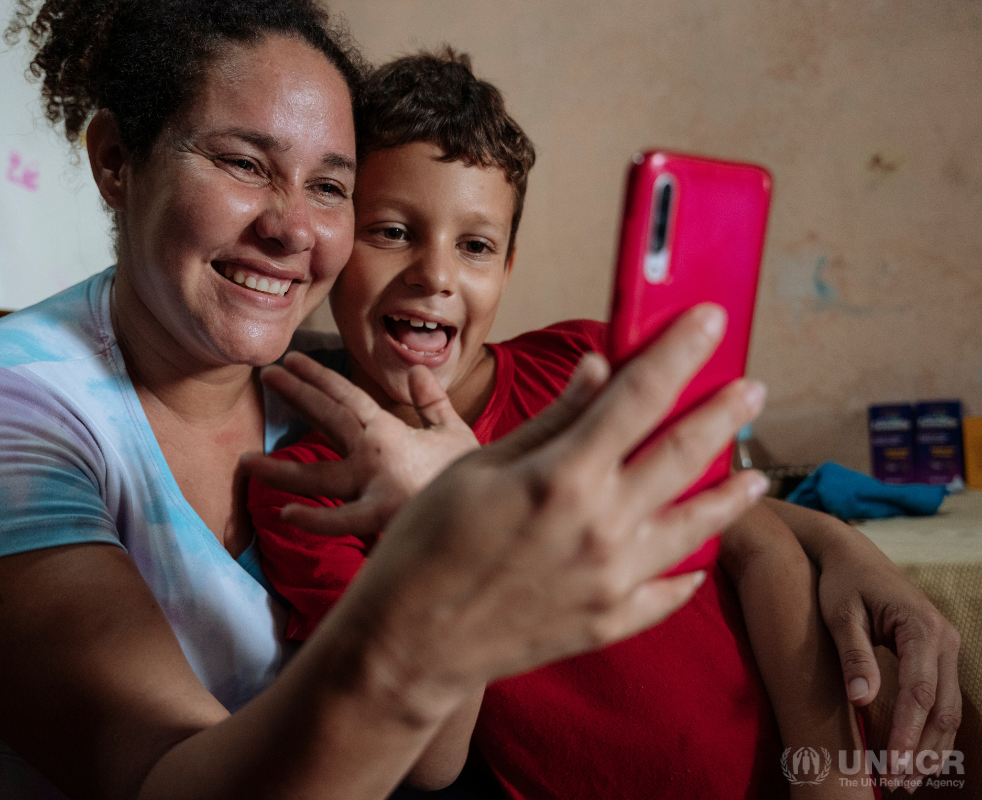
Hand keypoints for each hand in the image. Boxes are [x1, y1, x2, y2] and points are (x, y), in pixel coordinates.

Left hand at [243, 353, 478, 539]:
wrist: (492, 508)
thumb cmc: (467, 474)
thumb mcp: (454, 431)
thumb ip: (432, 401)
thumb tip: (415, 370)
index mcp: (390, 431)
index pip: (347, 397)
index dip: (318, 377)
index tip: (291, 362)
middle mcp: (375, 453)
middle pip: (328, 419)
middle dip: (296, 395)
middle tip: (266, 375)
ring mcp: (374, 486)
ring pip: (318, 476)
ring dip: (279, 469)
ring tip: (245, 461)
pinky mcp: (380, 518)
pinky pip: (342, 521)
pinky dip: (315, 519)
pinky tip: (286, 515)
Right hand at [323, 305, 769, 720]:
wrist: (409, 642)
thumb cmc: (427, 546)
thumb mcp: (479, 468)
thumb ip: (550, 422)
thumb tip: (597, 372)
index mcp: (562, 476)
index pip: (640, 396)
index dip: (680, 351)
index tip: (709, 320)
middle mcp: (600, 526)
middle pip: (684, 453)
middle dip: (725, 413)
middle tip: (751, 389)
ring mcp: (612, 581)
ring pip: (696, 528)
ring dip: (730, 496)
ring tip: (755, 477)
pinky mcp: (609, 623)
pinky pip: (668, 593)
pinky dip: (690, 572)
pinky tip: (701, 558)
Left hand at [820, 537, 961, 763]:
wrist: (852, 555)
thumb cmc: (841, 582)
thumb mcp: (840, 614)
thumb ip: (853, 655)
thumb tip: (861, 700)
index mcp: (921, 628)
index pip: (919, 692)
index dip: (908, 733)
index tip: (893, 766)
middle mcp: (944, 639)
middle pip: (941, 707)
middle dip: (922, 750)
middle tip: (899, 784)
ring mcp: (947, 647)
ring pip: (947, 708)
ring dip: (930, 747)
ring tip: (907, 780)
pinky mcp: (938, 654)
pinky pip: (940, 698)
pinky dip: (929, 729)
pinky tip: (913, 755)